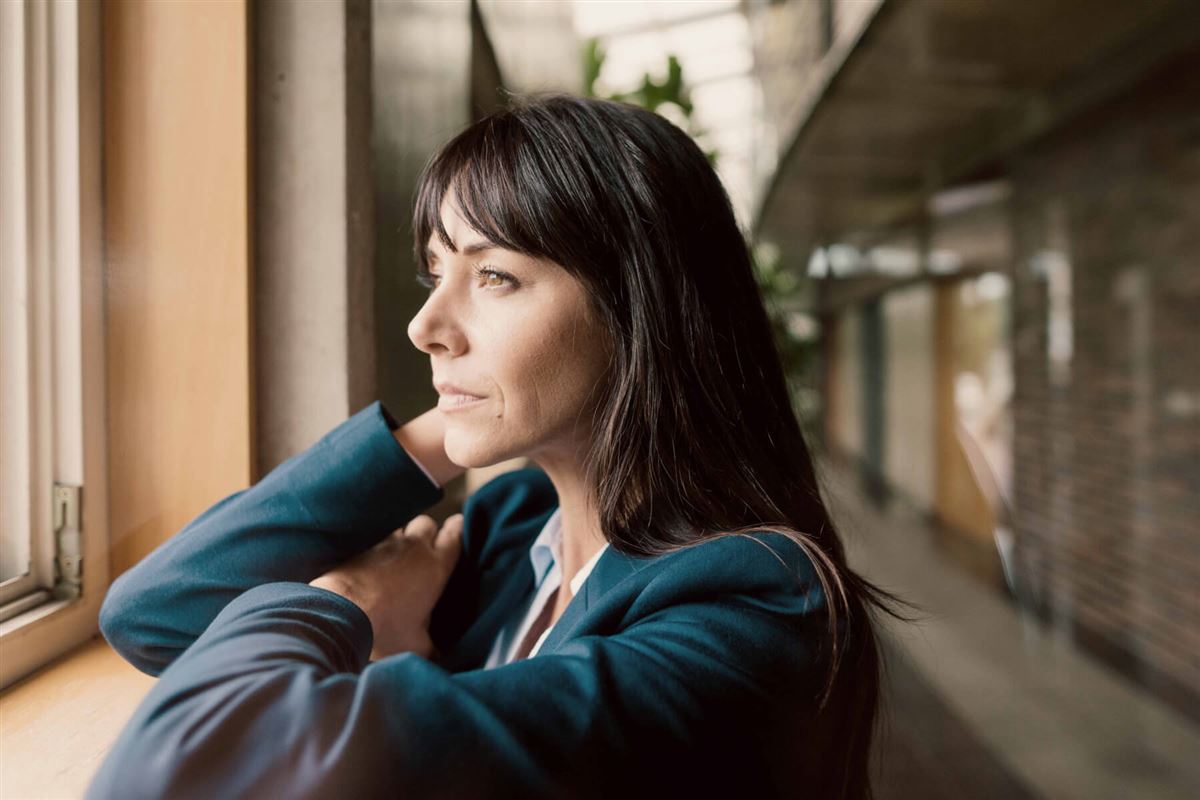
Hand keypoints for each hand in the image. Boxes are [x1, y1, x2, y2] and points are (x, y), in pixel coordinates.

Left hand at [309, 513, 462, 661]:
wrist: (341, 616)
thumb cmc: (385, 632)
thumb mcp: (417, 645)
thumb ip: (433, 647)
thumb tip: (441, 658)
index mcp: (436, 567)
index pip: (456, 534)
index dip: (458, 529)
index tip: (457, 527)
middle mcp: (413, 548)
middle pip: (427, 524)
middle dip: (427, 533)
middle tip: (423, 549)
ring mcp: (384, 543)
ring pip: (399, 528)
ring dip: (399, 539)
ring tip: (394, 557)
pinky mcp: (359, 545)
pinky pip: (372, 537)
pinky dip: (374, 546)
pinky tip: (370, 560)